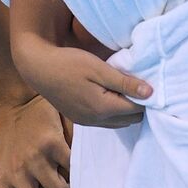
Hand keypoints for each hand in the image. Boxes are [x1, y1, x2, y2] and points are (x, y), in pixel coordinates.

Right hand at [13, 32, 151, 127]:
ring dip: (125, 110)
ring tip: (120, 89)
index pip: (138, 109)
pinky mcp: (79, 119)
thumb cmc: (68, 64)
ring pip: (119, 123)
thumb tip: (151, 93)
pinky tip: (106, 95)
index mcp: (103, 108)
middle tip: (132, 84)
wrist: (37, 67)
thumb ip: (125, 83)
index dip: (144, 95)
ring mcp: (86, 121)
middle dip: (137, 104)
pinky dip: (112, 112)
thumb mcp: (99, 68)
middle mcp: (96, 120)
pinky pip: (105, 122)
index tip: (141, 80)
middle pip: (131, 119)